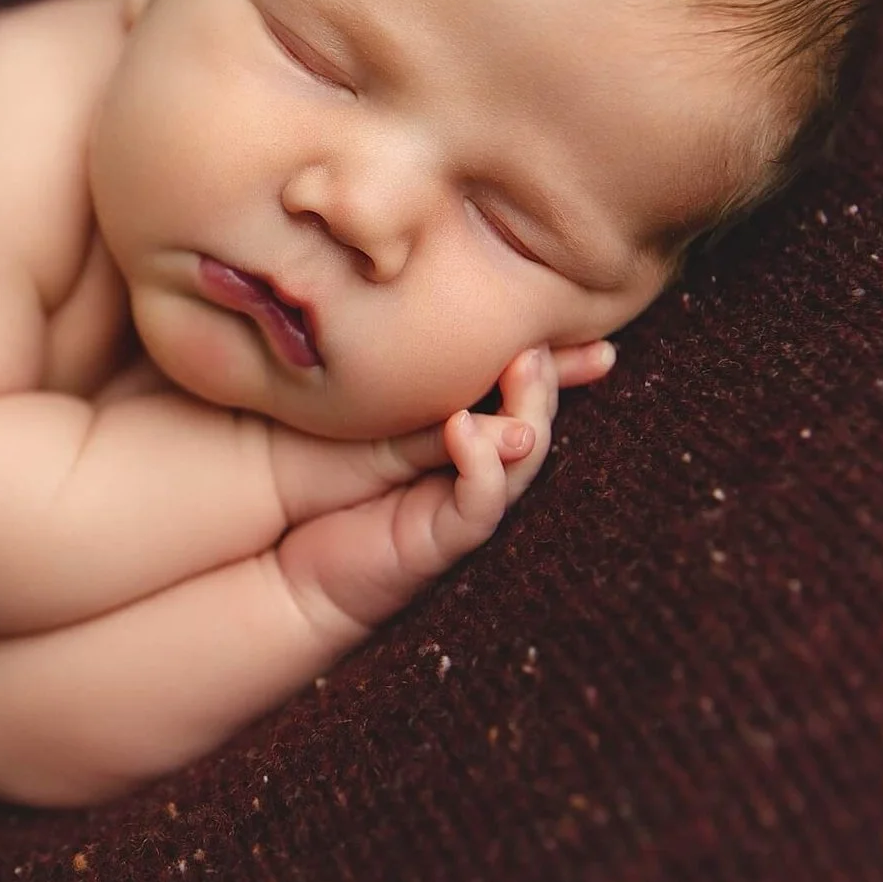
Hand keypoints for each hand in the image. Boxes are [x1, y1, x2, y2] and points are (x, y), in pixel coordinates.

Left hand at [266, 339, 611, 526]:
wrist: (293, 565)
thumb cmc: (324, 481)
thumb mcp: (371, 418)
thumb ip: (409, 385)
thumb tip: (434, 316)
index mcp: (467, 435)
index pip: (522, 390)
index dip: (558, 361)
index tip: (589, 326)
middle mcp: (479, 472)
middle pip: (535, 418)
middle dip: (553, 380)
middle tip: (542, 339)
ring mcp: (466, 507)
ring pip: (520, 458)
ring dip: (528, 411)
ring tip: (522, 367)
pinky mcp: (442, 540)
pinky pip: (478, 501)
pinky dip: (480, 464)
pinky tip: (465, 428)